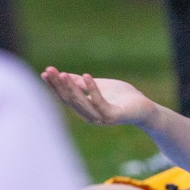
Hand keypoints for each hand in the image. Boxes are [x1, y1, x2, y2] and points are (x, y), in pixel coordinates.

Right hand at [41, 67, 155, 125]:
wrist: (144, 108)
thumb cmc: (122, 97)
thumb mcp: (99, 86)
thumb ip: (82, 84)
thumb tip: (63, 75)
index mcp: (85, 109)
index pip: (65, 97)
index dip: (54, 86)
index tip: (45, 72)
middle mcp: (89, 116)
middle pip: (70, 100)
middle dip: (58, 85)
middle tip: (49, 71)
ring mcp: (100, 118)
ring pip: (81, 102)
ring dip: (71, 88)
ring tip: (63, 74)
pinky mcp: (113, 116)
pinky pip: (99, 102)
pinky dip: (92, 89)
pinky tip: (86, 76)